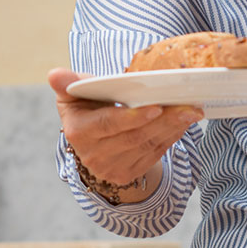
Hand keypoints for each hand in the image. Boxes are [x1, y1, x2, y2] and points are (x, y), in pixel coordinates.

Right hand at [47, 67, 202, 186]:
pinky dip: (172, 137)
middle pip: (135, 136)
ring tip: (192, 111)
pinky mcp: (128, 173)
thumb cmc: (86, 105)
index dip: (132, 117)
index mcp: (79, 132)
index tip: (156, 106)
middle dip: (164, 120)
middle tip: (187, 105)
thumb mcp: (74, 92)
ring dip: (173, 128)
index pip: (108, 124)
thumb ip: (68, 82)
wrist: (93, 137)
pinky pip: (155, 153)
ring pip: (148, 145)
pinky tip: (184, 122)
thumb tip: (54, 74)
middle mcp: (94, 155)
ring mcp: (111, 168)